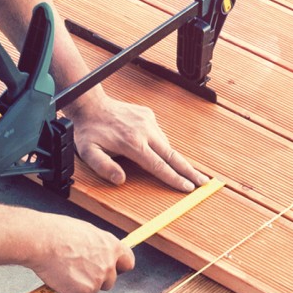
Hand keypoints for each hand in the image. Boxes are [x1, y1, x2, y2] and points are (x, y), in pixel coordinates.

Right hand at [27, 214, 134, 292]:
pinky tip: (57, 277)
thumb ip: (97, 246)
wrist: (41, 240)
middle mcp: (108, 265)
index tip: (111, 269)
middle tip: (76, 270)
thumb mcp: (86, 232)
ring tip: (62, 269)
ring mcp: (95, 281)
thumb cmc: (57, 232)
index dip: (118, 267)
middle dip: (94, 280)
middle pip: (109, 282)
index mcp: (112, 247)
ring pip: (90, 291)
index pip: (127, 262)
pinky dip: (64, 292)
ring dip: (78, 285)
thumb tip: (97, 253)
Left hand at [62, 91, 204, 191]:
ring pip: (166, 145)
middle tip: (204, 181)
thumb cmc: (89, 131)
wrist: (91, 105)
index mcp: (132, 144)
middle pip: (173, 156)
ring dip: (174, 158)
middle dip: (189, 171)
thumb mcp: (89, 153)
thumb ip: (104, 168)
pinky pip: (159, 134)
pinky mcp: (149, 115)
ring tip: (183, 170)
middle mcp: (145, 132)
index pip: (159, 166)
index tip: (188, 187)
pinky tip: (157, 150)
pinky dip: (161, 145)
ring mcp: (148, 122)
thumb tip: (121, 179)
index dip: (174, 178)